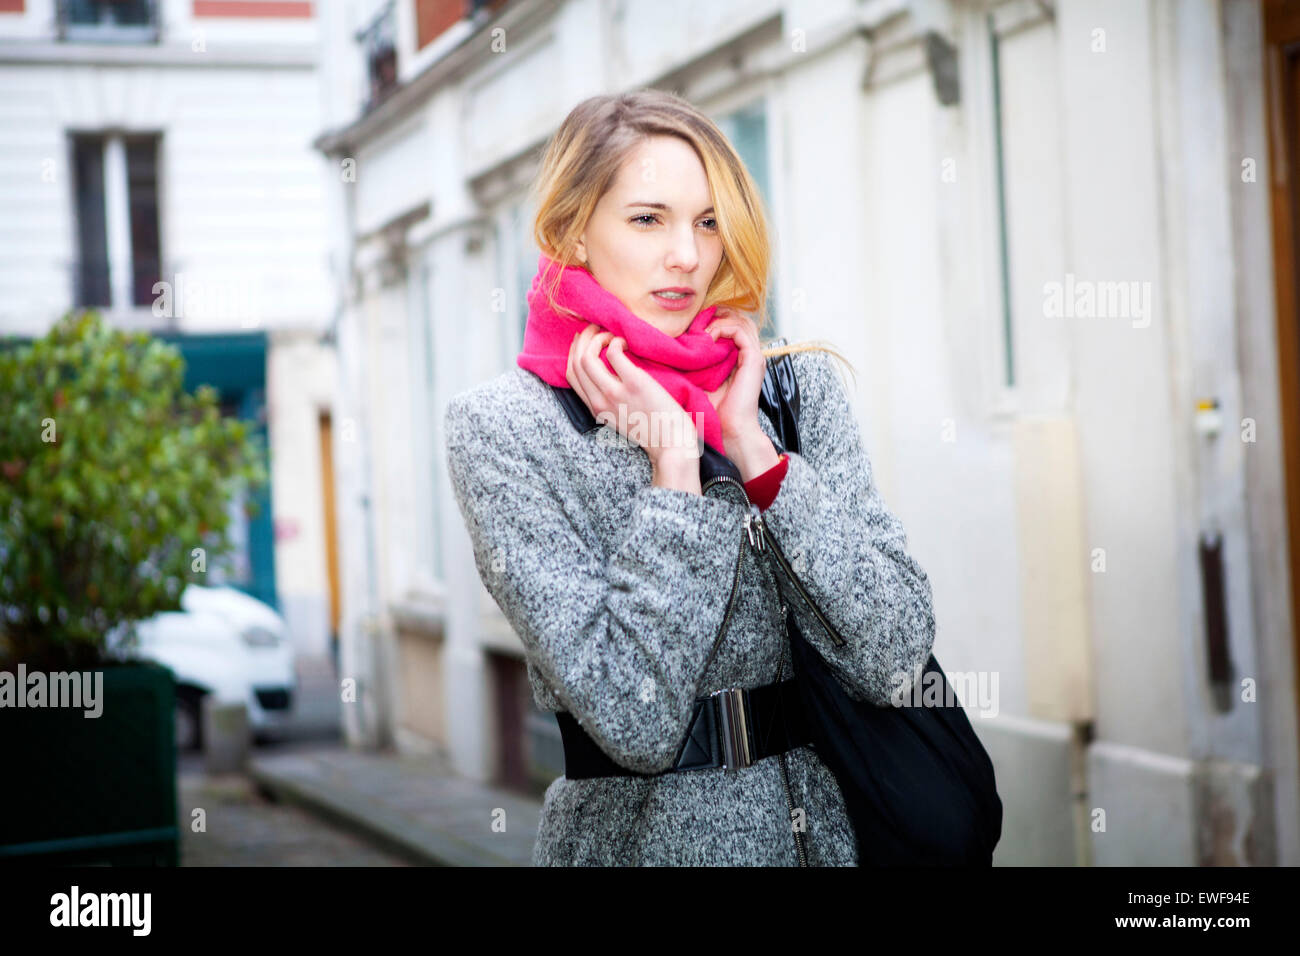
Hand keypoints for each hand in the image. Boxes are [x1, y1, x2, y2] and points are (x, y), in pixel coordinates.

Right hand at [566, 323, 700, 463]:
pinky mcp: (635, 384)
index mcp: (596, 409)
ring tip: (610, 335)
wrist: (672, 443)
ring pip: (587, 357)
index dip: (574, 351)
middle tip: (596, 329)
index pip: (571, 375)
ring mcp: (616, 393)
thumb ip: (609, 400)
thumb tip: (607, 373)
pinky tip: (626, 343)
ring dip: (596, 337)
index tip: (584, 340)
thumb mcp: (621, 418)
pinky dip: (616, 341)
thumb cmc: (652, 428)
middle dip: (583, 338)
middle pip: (576, 362)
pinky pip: (614, 353)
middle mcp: (600, 401)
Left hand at [705, 309, 779, 476]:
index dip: (714, 319)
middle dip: (718, 313)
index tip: (693, 323)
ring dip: (719, 320)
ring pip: (741, 320)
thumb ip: (694, 364)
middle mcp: (749, 355)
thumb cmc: (714, 413)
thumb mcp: (699, 382)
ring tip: (702, 328)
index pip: (733, 326)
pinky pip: (740, 331)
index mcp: (739, 360)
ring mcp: (753, 356)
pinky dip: (723, 328)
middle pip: (740, 318)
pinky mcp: (754, 360)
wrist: (730, 431)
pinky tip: (708, 337)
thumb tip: (670, 350)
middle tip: (698, 317)